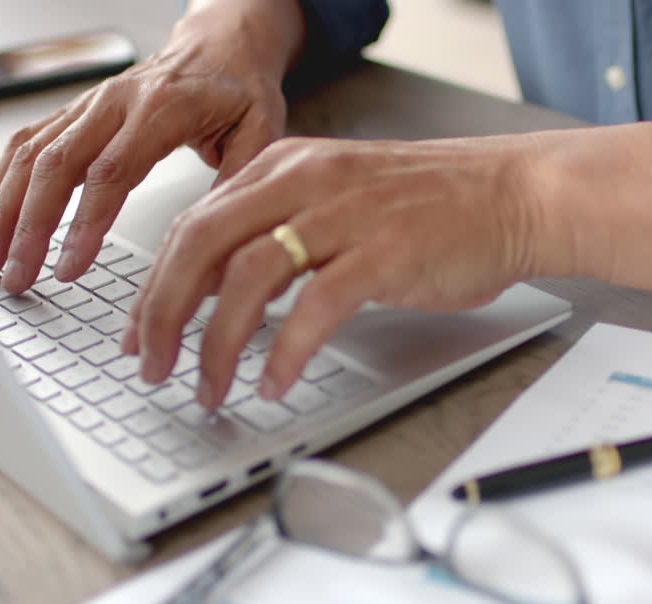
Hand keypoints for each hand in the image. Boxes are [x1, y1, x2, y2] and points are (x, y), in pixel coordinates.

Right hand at [0, 0, 302, 294]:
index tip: (69, 267)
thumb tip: (216, 244)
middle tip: (15, 277)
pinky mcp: (75, 112)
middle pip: (56, 165)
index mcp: (161, 108)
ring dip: (3, 210)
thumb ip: (237, 183)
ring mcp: (88, 104)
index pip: (111, 171)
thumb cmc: (240, 89)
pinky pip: (26, 145)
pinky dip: (1, 184)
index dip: (85, 223)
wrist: (220, 44)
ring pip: (31, 155)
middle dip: (29, 226)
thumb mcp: (260, 131)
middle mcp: (114, 102)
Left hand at [123, 134, 558, 407]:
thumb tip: (222, 292)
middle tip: (152, 366)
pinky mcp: (383, 253)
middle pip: (202, 243)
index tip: (139, 332)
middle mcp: (305, 181)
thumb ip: (278, 234)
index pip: (193, 223)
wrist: (512, 196)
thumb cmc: (431, 208)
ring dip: (217, 342)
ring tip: (209, 388)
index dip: (155, 285)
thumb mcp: (336, 201)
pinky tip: (274, 382)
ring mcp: (344, 215)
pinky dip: (286, 352)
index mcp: (285, 167)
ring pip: (248, 276)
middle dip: (163, 313)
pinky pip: (315, 306)